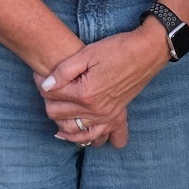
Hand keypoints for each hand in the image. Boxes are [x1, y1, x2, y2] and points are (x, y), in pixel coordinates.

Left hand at [37, 23, 167, 147]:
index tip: (42, 76)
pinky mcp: (115, 117)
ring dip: (60, 122)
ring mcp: (106, 116)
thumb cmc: (116, 49)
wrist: (145, 53)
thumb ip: (64, 71)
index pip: (51, 97)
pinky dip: (82, 138)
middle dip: (49, 101)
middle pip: (57, 114)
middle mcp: (95, 110)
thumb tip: (45, 86)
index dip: (42, 85)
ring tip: (56, 110)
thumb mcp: (87, 53)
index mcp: (85, 93)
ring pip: (72, 130)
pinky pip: (96, 137)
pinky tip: (72, 133)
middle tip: (49, 88)